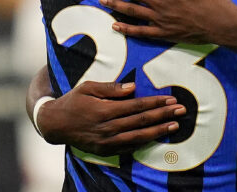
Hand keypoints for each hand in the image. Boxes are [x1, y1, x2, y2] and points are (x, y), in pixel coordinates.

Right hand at [37, 81, 185, 155]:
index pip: (136, 106)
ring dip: (159, 131)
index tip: (171, 99)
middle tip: (181, 110)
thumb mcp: (88, 87)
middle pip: (142, 121)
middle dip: (163, 115)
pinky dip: (145, 142)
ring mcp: (107, 141)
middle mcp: (107, 128)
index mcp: (104, 110)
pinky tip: (157, 136)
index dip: (155, 102)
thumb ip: (110, 88)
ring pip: (138, 136)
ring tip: (175, 125)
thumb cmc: (73, 101)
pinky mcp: (105, 150)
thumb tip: (132, 87)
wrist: (55, 124)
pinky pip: (129, 147)